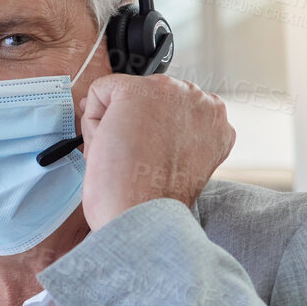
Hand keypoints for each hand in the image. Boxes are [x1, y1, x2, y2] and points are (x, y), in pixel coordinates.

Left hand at [76, 73, 235, 229]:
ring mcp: (171, 91)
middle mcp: (200, 100)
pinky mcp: (137, 91)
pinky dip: (92, 121)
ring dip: (115, 123)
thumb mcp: (180, 161)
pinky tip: (109, 146)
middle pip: (148, 101)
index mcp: (213, 121)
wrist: (144, 214)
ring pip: (124, 96)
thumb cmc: (154, 201)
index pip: (168, 112)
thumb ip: (168, 133)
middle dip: (132, 125)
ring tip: (125, 155)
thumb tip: (129, 113)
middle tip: (133, 159)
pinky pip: (100, 92)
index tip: (145, 155)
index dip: (148, 135)